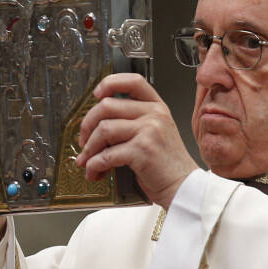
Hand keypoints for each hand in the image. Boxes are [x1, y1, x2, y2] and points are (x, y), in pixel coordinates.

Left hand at [76, 73, 198, 208]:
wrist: (184, 187)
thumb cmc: (167, 165)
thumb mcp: (156, 133)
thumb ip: (133, 122)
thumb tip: (96, 124)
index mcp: (157, 107)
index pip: (133, 81)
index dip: (110, 83)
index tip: (97, 94)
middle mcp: (155, 115)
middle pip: (107, 106)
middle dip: (87, 125)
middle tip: (83, 141)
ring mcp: (149, 131)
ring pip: (104, 129)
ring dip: (89, 148)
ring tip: (88, 161)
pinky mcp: (142, 150)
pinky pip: (107, 154)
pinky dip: (95, 165)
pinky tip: (96, 172)